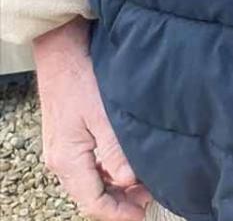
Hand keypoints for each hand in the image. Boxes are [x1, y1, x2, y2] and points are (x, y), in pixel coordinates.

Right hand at [33, 17, 152, 219]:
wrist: (62, 51)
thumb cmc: (81, 79)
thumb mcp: (103, 115)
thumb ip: (116, 151)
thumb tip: (130, 180)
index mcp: (68, 160)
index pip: (93, 202)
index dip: (118, 213)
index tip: (141, 215)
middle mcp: (60, 160)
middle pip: (90, 194)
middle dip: (119, 200)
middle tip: (148, 196)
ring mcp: (61, 148)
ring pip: (89, 179)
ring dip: (114, 184)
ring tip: (141, 180)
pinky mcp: (66, 136)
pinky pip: (86, 164)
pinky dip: (106, 169)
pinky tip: (124, 160)